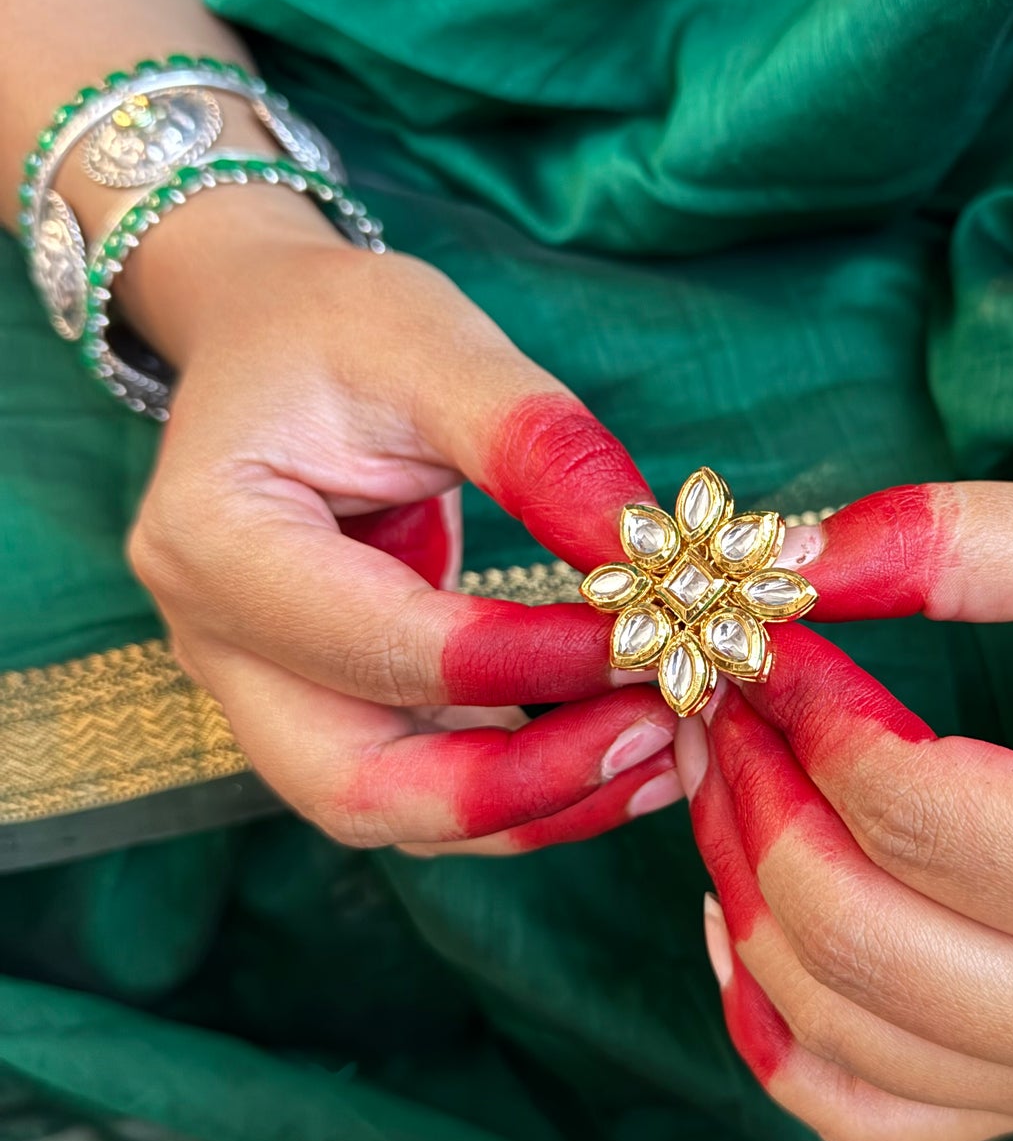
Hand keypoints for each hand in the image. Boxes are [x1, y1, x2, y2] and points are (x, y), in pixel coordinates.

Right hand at [124, 207, 680, 852]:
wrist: (269, 338)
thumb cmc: (338, 330)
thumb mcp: (437, 343)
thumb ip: (539, 445)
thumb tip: (653, 555)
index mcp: (214, 542)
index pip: (386, 648)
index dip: (533, 661)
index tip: (662, 631)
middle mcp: (216, 645)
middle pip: (362, 787)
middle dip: (525, 786)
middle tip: (663, 730)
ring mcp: (260, 693)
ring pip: (396, 811)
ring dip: (538, 803)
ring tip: (670, 745)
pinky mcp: (321, 710)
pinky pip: (423, 785)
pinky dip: (527, 786)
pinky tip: (629, 744)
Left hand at [675, 482, 1012, 1140]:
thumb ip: (954, 542)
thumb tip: (777, 567)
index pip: (921, 816)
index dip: (810, 716)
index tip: (765, 639)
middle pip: (860, 941)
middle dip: (750, 805)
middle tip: (720, 705)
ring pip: (836, 1031)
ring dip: (739, 891)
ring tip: (727, 777)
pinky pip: (855, 1109)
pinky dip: (768, 1021)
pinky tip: (741, 915)